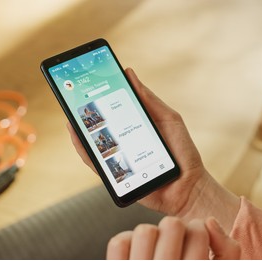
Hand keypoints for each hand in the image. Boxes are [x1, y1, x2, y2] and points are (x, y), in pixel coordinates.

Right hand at [67, 68, 206, 215]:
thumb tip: (129, 74)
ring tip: (72, 116)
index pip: (113, 108)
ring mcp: (119, 158)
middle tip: (73, 98)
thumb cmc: (181, 151)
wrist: (189, 185)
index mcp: (135, 125)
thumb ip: (149, 100)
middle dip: (85, 113)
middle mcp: (124, 141)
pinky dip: (85, 152)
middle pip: (100, 126)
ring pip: (94, 145)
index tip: (88, 81)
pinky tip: (79, 139)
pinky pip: (96, 164)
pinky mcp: (117, 176)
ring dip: (80, 131)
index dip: (99, 95)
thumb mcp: (168, 119)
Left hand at [106, 216, 240, 259]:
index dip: (198, 229)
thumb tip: (209, 222)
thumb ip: (227, 252)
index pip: (198, 231)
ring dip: (152, 235)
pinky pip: (119, 242)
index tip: (196, 238)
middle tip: (177, 243)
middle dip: (176, 229)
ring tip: (156, 250)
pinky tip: (138, 255)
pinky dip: (127, 242)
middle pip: (172, 225)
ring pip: (144, 231)